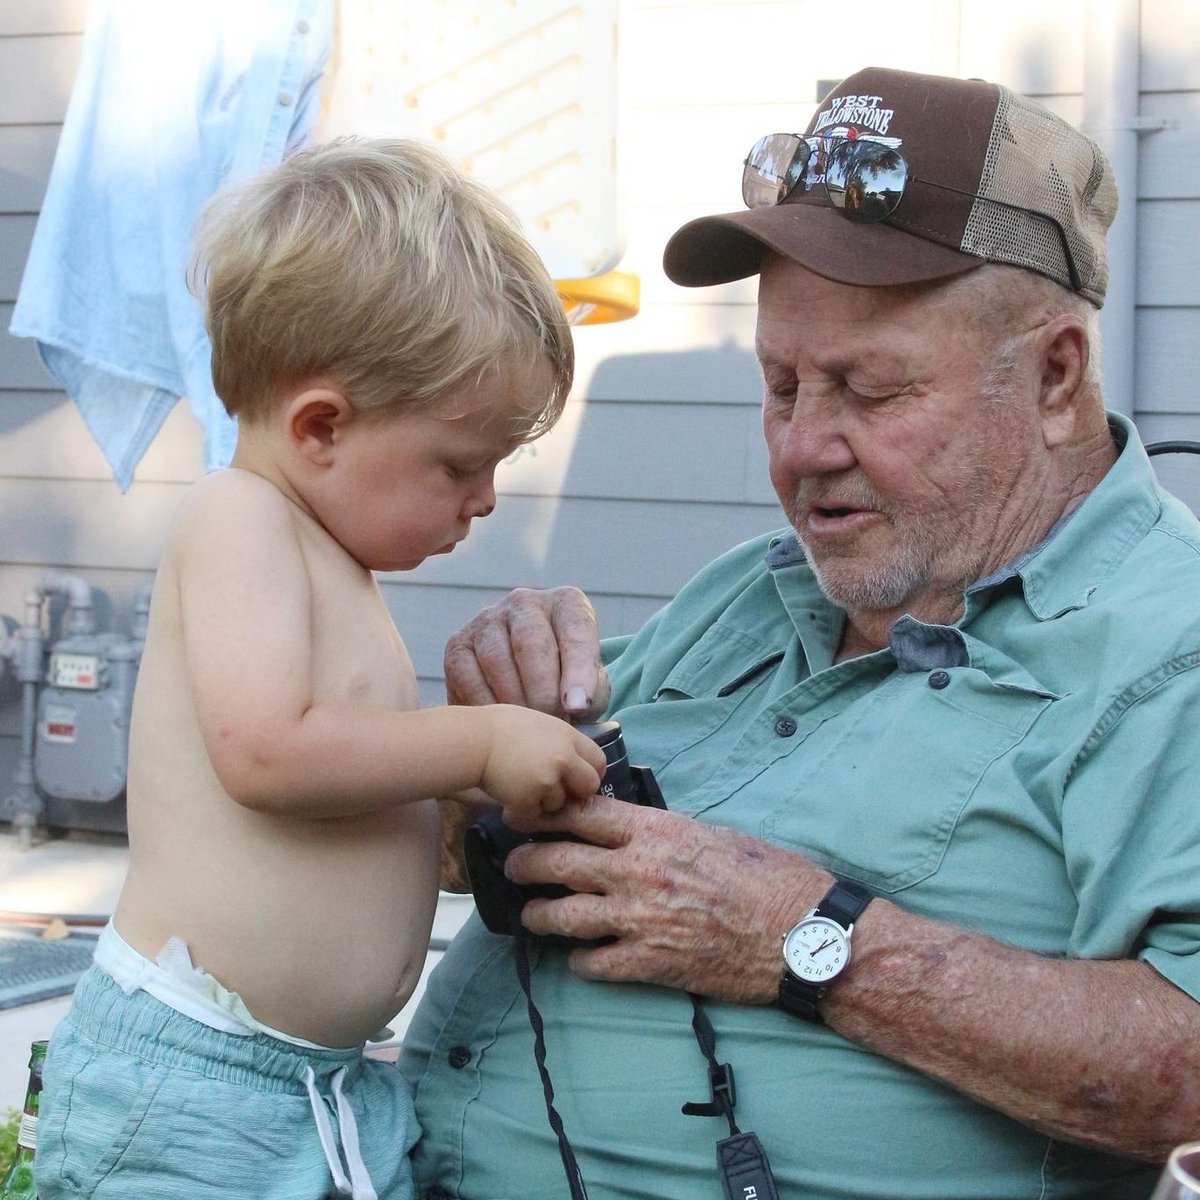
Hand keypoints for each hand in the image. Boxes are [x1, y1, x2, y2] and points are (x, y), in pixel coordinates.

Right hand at [444, 587, 609, 718]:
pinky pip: (468, 677)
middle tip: (550, 726)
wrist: (526, 680)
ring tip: (528, 731)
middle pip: (531, 642)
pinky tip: (499, 725)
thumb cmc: (566, 684)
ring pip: (497, 660)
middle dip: (543, 691)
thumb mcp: (589, 685)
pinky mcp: (458, 643)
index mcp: (566, 604)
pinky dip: (485, 705)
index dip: (579, 670)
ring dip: (514, 701)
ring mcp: (487, 620)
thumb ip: (590, 695)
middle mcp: (525, 603)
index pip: (576, 628)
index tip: (578, 706)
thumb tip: (577, 708)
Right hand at [479, 706, 606, 815]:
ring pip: (560, 803)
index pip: (598, 761)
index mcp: (567, 736)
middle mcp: (564, 758)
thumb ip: (560, 742)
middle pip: (589, 786)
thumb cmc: (498, 727)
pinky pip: (536, 814)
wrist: (472, 741)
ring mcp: (548, 781)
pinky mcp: (530, 800)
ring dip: (545, 802)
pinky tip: (510, 796)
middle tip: (554, 790)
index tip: (575, 777)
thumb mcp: (539, 724)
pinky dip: (525, 810)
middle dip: (575, 792)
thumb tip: (575, 761)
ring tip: (521, 786)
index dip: (588, 772)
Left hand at [505, 795, 832, 1002]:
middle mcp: (639, 871)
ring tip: (529, 915)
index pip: (582, 815)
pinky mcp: (650, 963)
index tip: (522, 815)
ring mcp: (640, 919)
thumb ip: (666, 830)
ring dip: (539, 915)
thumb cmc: (769, 877)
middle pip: (559, 862)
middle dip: (526, 862)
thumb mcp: (714, 834)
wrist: (799, 935)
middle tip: (513, 865)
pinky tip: (578, 959)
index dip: (543, 814)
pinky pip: (594, 963)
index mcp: (657, 832)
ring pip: (565, 916)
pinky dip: (580, 961)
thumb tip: (634, 828)